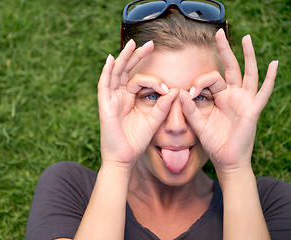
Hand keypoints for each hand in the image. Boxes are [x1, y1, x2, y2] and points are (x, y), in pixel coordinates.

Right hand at [97, 40, 177, 169]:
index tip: (168, 88)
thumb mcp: (154, 121)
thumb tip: (176, 90)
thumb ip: (163, 106)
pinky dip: (107, 72)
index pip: (140, 81)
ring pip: (116, 73)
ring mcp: (111, 100)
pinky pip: (104, 85)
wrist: (124, 159)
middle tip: (150, 43)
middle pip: (127, 71)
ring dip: (123, 58)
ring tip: (132, 44)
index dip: (155, 80)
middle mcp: (120, 97)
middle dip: (137, 56)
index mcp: (130, 100)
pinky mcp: (105, 106)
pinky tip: (112, 59)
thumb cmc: (137, 141)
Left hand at [180, 29, 278, 175]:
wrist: (225, 160)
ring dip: (247, 56)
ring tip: (246, 39)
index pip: (210, 80)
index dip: (198, 83)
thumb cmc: (212, 142)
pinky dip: (270, 79)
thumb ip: (189, 109)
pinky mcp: (253, 109)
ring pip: (247, 73)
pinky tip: (274, 64)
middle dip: (224, 51)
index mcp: (218, 97)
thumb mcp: (198, 123)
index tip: (189, 94)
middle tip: (218, 33)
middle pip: (229, 68)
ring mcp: (244, 101)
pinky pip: (264, 92)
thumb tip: (180, 91)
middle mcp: (232, 95)